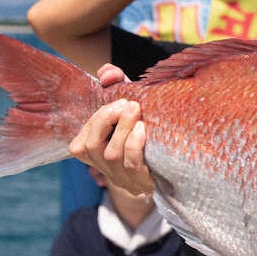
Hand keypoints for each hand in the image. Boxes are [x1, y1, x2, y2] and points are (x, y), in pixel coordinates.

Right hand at [69, 65, 153, 194]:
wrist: (177, 163)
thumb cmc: (146, 128)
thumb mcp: (128, 105)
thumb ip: (115, 83)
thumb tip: (107, 73)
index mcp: (97, 155)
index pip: (79, 144)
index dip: (93, 120)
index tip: (115, 101)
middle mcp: (105, 169)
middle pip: (89, 147)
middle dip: (104, 120)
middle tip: (125, 103)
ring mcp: (124, 178)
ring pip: (111, 155)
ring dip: (121, 129)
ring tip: (135, 109)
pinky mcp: (143, 182)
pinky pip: (132, 164)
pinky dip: (134, 144)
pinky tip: (142, 129)